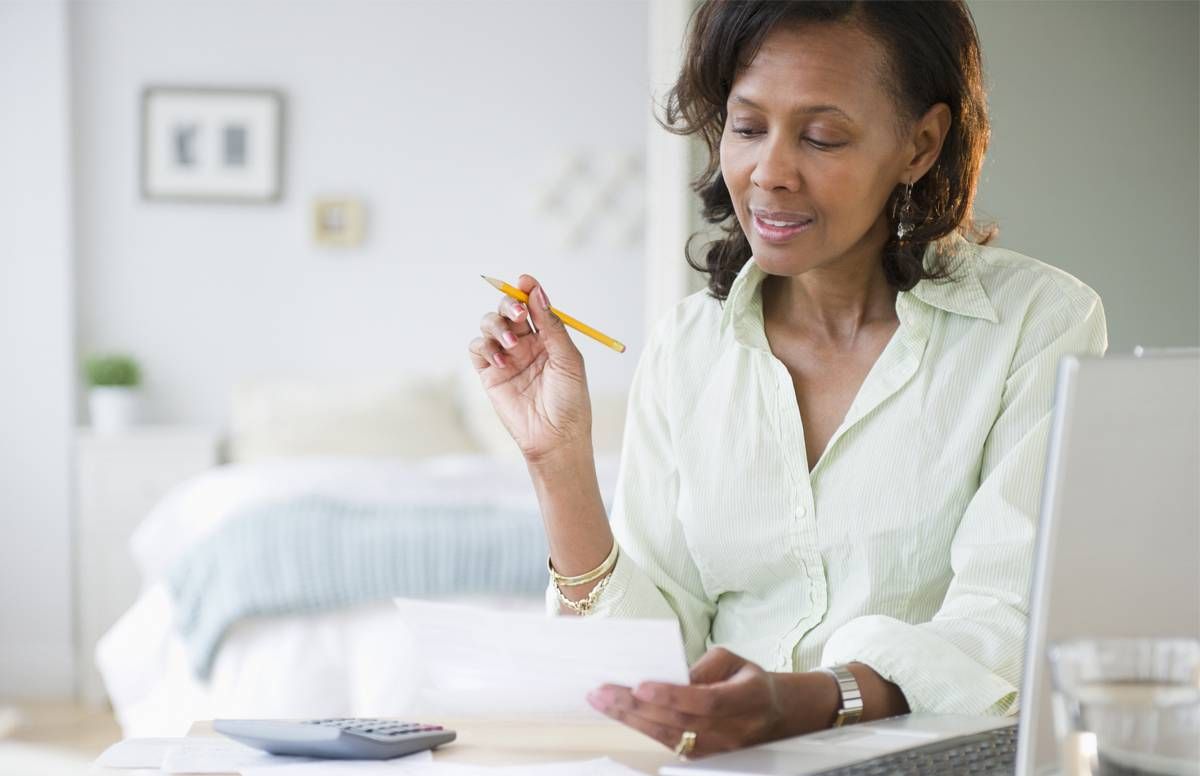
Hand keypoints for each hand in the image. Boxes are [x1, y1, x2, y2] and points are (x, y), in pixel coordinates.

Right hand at [467, 274, 590, 462]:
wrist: (556, 437)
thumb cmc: (570, 400)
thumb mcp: (568, 359)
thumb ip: (552, 326)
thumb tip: (537, 293)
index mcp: (548, 337)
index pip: (534, 305)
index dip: (528, 290)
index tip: (525, 281)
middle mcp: (526, 343)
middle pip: (509, 309)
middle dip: (510, 304)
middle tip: (518, 313)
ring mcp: (506, 357)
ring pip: (490, 324)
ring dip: (498, 327)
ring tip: (512, 345)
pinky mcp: (489, 374)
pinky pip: (478, 348)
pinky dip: (486, 347)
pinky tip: (501, 360)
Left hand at [587, 647, 839, 756]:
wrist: (773, 713)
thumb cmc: (748, 680)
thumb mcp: (733, 660)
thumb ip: (703, 666)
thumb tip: (668, 674)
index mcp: (746, 700)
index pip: (705, 702)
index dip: (672, 696)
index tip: (641, 686)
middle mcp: (732, 731)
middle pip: (678, 722)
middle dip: (635, 707)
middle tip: (602, 691)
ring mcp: (717, 748)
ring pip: (667, 736)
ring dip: (629, 718)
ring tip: (601, 701)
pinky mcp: (702, 755)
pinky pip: (666, 742)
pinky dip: (640, 727)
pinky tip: (618, 713)